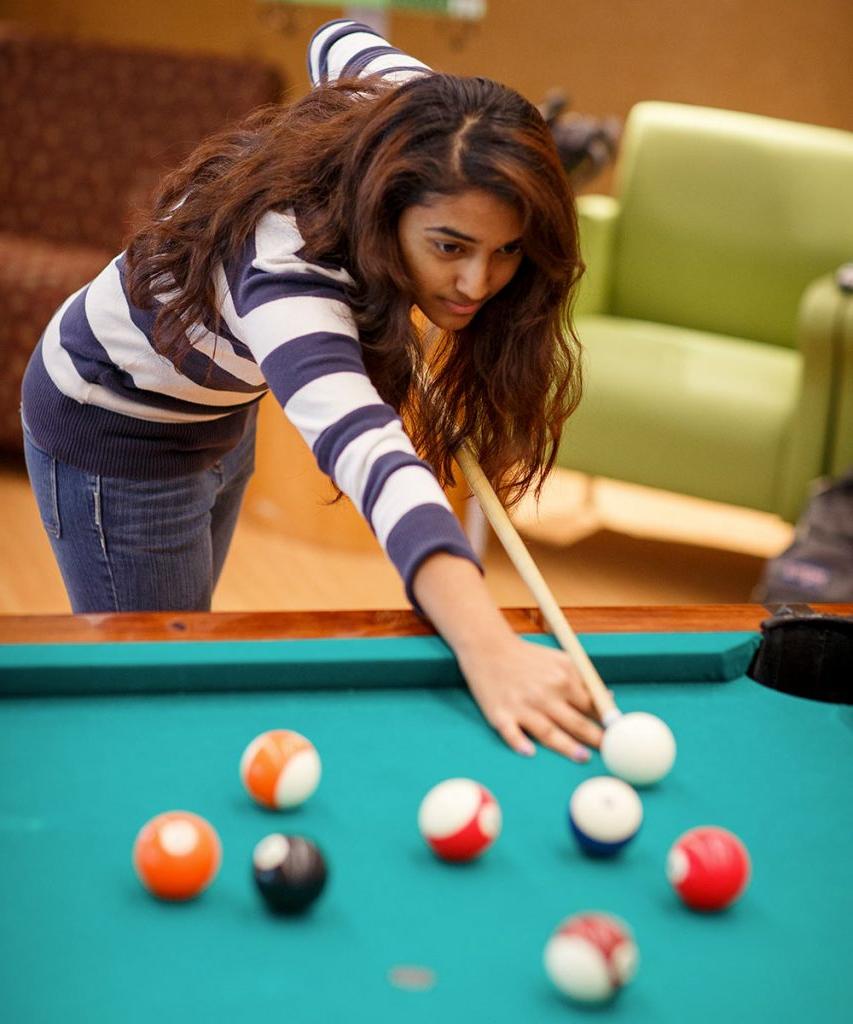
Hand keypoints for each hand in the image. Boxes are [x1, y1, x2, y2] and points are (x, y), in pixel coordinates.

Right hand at [457, 634, 603, 761]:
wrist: (489, 648)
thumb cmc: (528, 656)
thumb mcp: (561, 659)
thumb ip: (584, 679)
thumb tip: (609, 698)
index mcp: (562, 679)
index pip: (591, 705)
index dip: (605, 722)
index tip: (618, 736)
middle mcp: (544, 694)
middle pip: (575, 722)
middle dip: (595, 739)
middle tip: (610, 753)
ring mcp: (522, 706)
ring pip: (549, 732)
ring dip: (567, 747)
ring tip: (583, 757)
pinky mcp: (500, 714)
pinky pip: (511, 733)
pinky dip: (520, 742)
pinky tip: (529, 752)